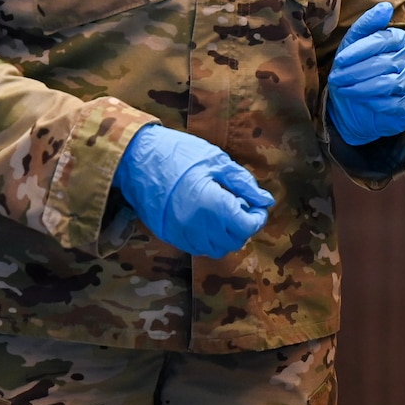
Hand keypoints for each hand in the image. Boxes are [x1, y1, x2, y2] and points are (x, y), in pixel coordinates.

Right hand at [114, 124, 272, 257]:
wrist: (138, 159)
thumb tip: (266, 201)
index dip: (257, 219)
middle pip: (233, 241)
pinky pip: (197, 248)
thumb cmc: (180, 154)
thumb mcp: (218, 162)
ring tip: (225, 213)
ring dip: (227, 236)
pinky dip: (209, 239)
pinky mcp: (169, 236)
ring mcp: (181, 233)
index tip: (257, 206)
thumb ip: (244, 184)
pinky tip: (209, 220)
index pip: (245, 227)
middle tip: (243, 207)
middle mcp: (196, 225)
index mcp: (211, 204)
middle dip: (244, 227)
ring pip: (215, 249)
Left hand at [327, 1, 404, 145]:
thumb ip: (367, 25)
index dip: (359, 50)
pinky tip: (360, 100)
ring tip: (343, 89)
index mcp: (402, 39)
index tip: (339, 60)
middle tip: (336, 78)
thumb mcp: (357, 44)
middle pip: (384, 63)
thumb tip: (385, 7)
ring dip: (361, 87)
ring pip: (388, 84)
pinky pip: (392, 104)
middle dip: (355, 71)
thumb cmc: (362, 68)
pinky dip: (373, 102)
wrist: (366, 104)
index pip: (382, 40)